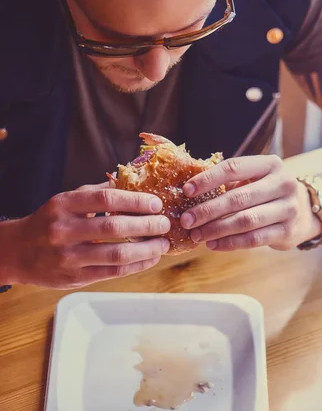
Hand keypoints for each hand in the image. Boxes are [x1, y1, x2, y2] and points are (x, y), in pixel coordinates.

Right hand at [6, 184, 169, 287]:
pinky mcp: (74, 278)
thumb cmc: (50, 221)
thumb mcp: (67, 200)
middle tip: (165, 223)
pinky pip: (112, 273)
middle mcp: (64, 230)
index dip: (135, 201)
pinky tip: (149, 258)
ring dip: (146, 249)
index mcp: (64, 204)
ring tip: (163, 243)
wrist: (19, 252)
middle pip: (114, 227)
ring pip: (116, 254)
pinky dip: (136, 266)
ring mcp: (68, 256)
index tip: (156, 203)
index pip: (105, 199)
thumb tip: (134, 181)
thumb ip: (97, 192)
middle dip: (146, 225)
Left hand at [181, 156, 321, 251]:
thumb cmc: (267, 192)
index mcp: (270, 164)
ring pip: (245, 221)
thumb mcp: (254, 179)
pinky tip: (213, 244)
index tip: (187, 191)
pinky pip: (254, 239)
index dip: (208, 179)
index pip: (234, 168)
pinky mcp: (288, 231)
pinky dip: (230, 243)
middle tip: (186, 220)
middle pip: (238, 197)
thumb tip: (190, 193)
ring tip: (197, 235)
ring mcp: (288, 208)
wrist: (305, 211)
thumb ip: (230, 182)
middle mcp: (283, 183)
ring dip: (216, 229)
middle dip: (208, 210)